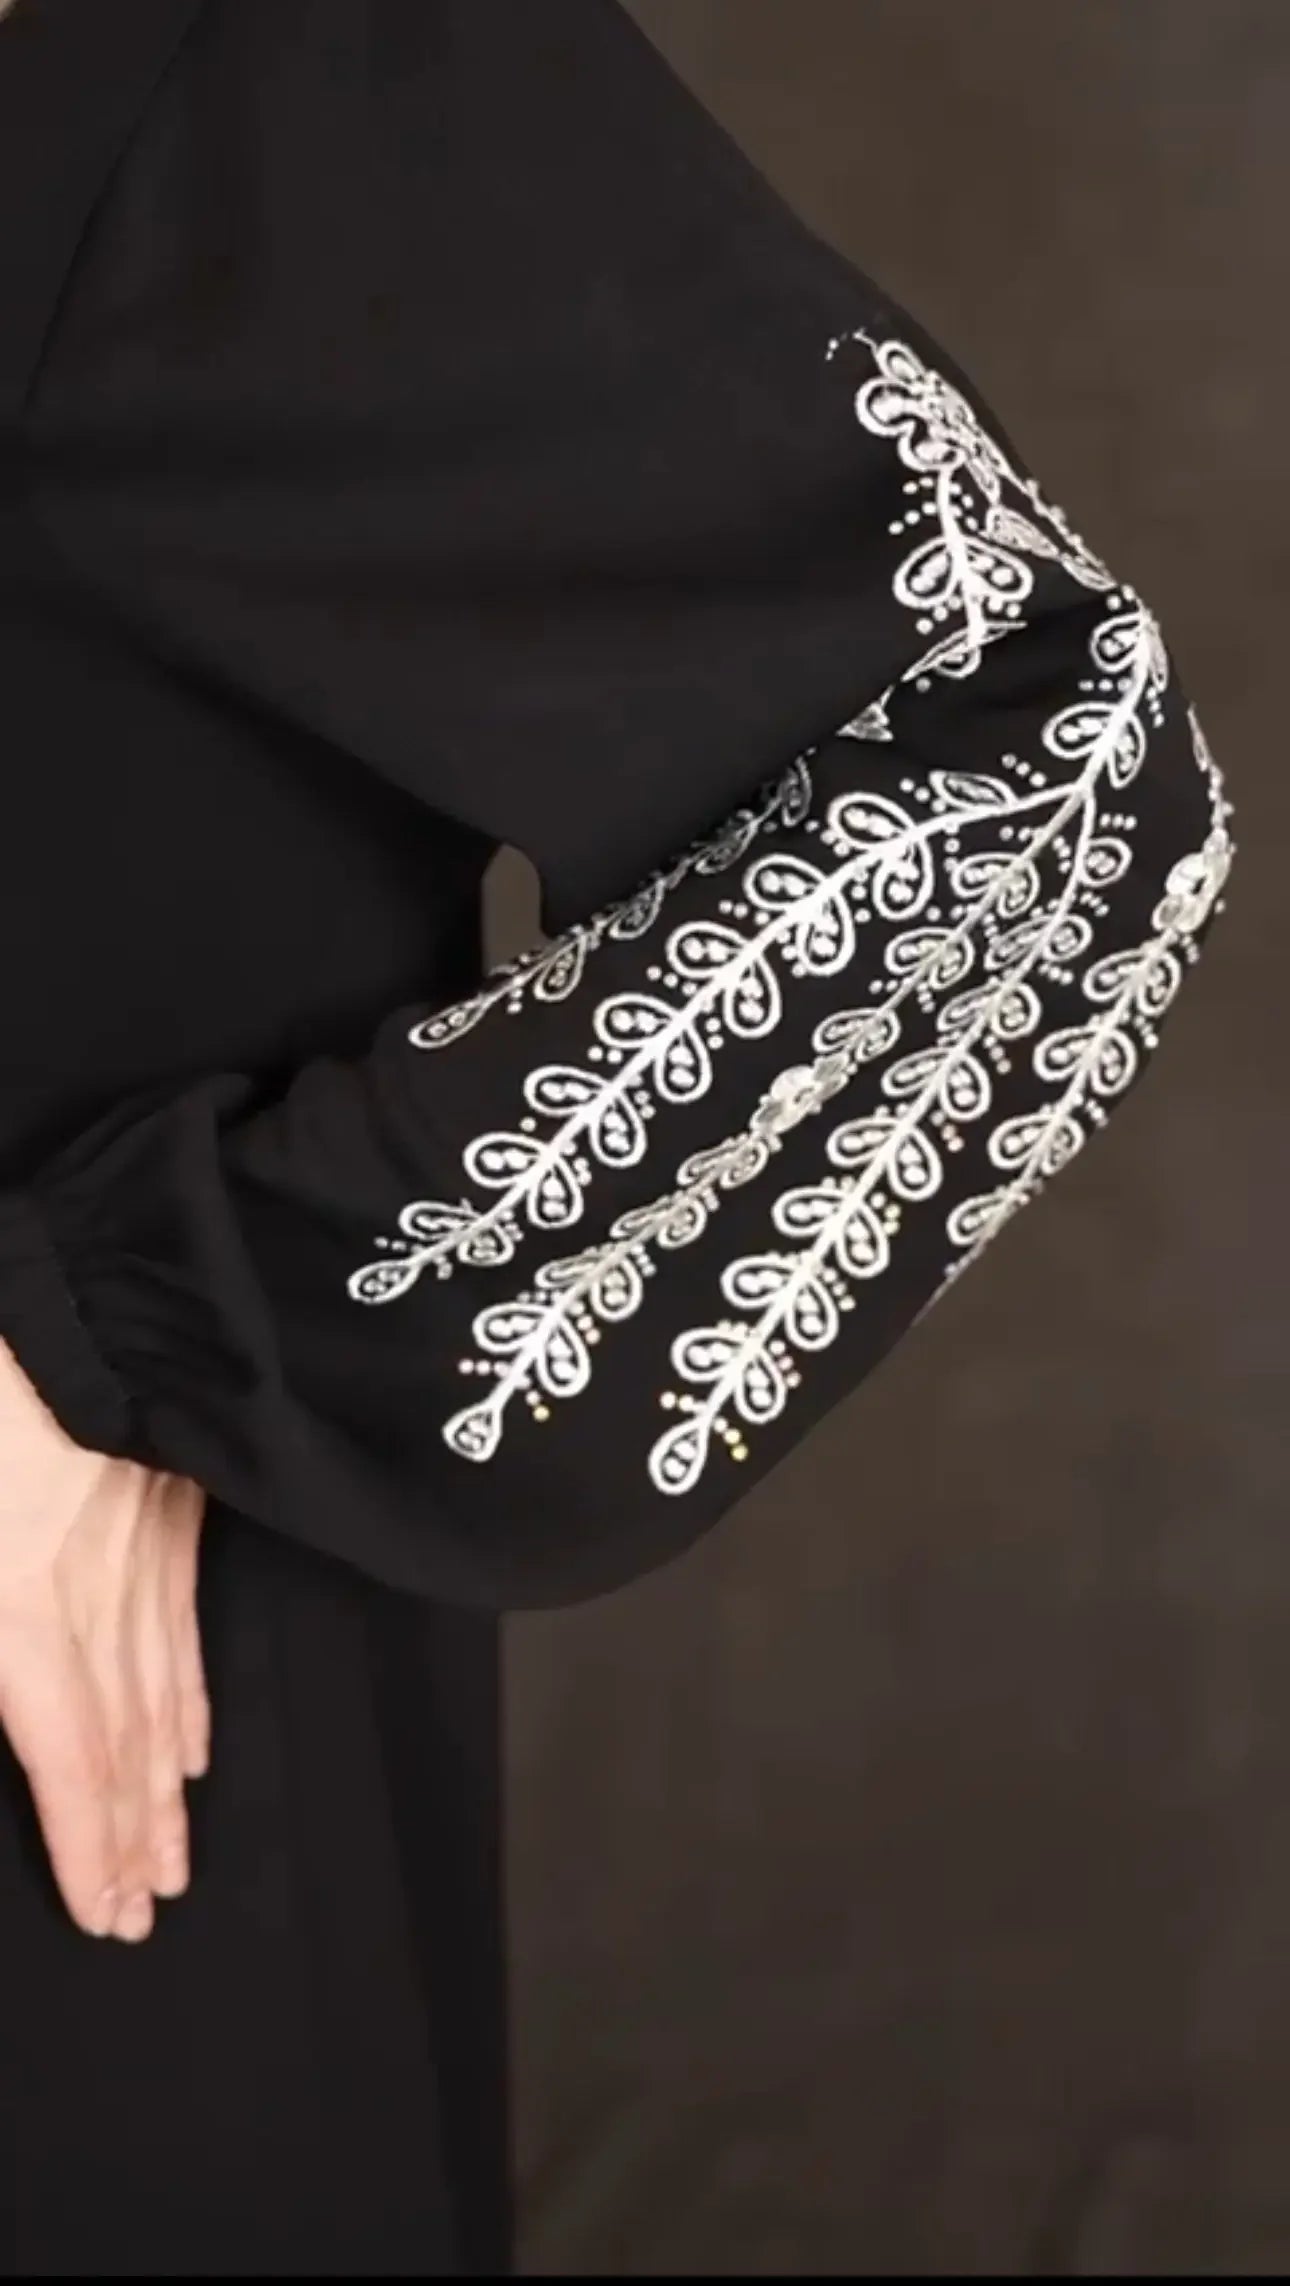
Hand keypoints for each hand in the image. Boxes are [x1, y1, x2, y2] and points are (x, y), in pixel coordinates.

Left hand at [0, 1337, 207, 1942]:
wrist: (82, 1286)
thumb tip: (9, 1690)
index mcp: (19, 1603)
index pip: (64, 1751)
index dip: (85, 1840)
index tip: (108, 1913)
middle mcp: (93, 1596)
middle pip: (121, 1741)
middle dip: (130, 1836)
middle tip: (144, 1911)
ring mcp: (142, 1555)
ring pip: (160, 1695)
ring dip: (162, 1789)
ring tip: (171, 1859)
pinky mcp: (170, 1513)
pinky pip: (183, 1631)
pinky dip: (190, 1701)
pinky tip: (194, 1748)